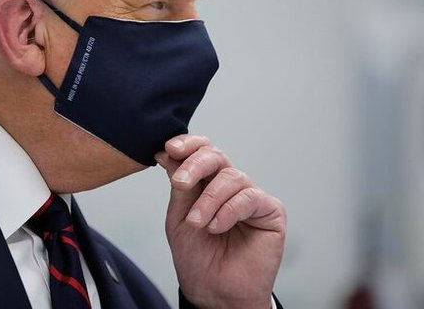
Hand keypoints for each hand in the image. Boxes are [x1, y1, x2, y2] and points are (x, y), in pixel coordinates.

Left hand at [155, 135, 285, 308]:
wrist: (214, 293)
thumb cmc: (197, 257)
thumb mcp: (178, 216)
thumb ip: (178, 185)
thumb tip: (167, 152)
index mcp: (207, 182)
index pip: (202, 151)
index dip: (188, 144)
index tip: (170, 148)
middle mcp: (230, 186)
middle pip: (216, 156)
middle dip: (195, 164)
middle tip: (180, 182)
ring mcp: (251, 197)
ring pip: (232, 177)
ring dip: (209, 199)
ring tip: (197, 223)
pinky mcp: (271, 212)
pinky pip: (250, 198)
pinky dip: (229, 210)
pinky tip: (216, 227)